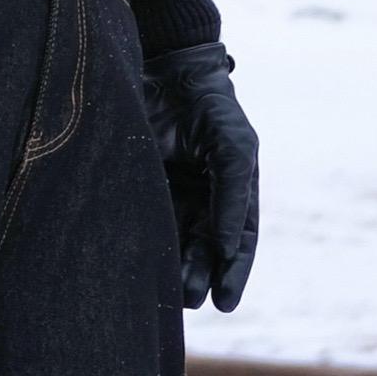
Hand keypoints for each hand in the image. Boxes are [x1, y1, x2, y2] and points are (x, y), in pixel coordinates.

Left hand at [141, 41, 259, 312]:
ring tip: (167, 290)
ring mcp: (171, 198)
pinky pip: (142, 223)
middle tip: (189, 298)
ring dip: (171, 269)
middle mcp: (203, 203)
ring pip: (172, 244)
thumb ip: (233, 198)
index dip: (232, 276)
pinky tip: (139, 261)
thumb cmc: (213, 110)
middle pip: (203, 252)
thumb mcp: (235, 150)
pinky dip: (143, 244)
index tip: (224, 303)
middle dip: (197, 277)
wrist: (170, 72)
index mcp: (234, 197)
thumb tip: (225, 249)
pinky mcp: (140, 189)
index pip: (237, 246)